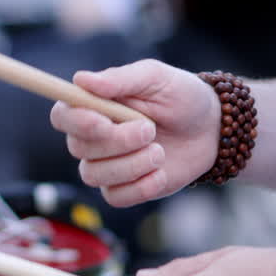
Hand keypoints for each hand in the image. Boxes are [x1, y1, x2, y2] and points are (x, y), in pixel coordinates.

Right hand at [49, 59, 219, 206]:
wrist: (213, 130)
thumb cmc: (182, 96)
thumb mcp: (156, 77)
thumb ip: (120, 79)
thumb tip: (80, 79)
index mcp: (94, 105)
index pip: (62, 115)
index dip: (75, 121)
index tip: (102, 120)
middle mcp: (93, 137)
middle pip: (78, 148)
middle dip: (116, 142)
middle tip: (150, 129)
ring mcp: (107, 165)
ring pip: (93, 175)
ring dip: (130, 165)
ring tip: (160, 151)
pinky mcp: (124, 189)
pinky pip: (115, 197)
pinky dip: (141, 187)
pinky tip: (161, 173)